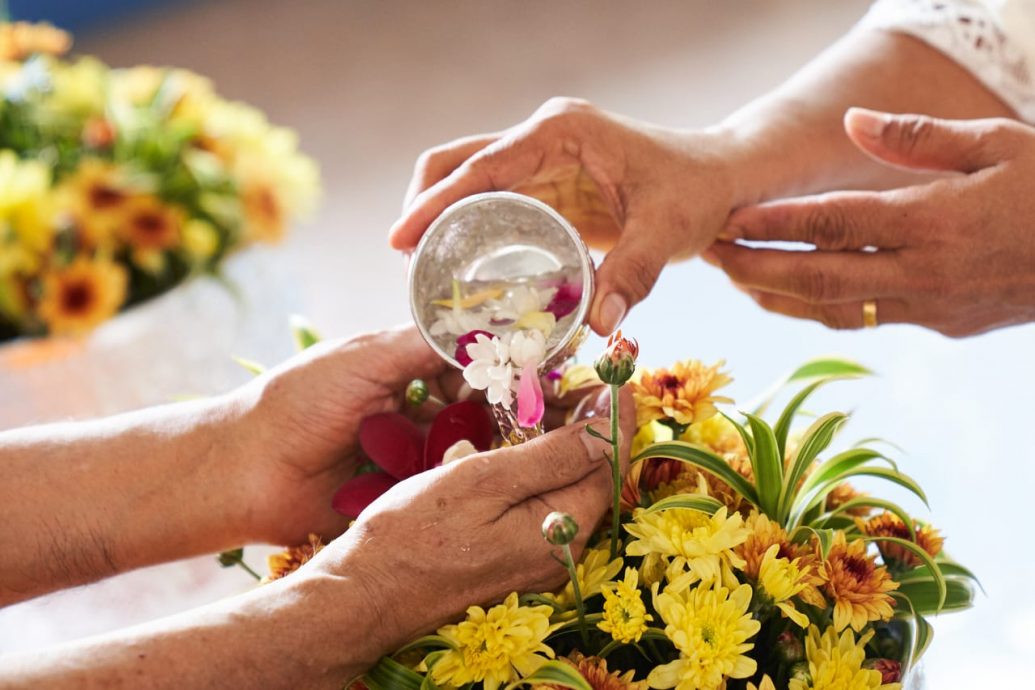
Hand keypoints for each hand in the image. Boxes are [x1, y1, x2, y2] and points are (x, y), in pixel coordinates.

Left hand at [231, 326, 602, 546]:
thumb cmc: (298, 401)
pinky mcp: (405, 493)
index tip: (547, 368)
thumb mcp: (366, 356)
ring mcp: (413, 453)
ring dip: (503, 443)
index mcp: (405, 368)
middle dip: (516, 407)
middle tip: (561, 412)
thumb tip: (485, 324)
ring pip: (471, 446)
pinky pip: (448, 484)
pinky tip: (507, 475)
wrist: (243, 470)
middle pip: (480, 406)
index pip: (471, 362)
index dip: (508, 365)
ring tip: (546, 443)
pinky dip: (475, 478)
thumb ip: (424, 341)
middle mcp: (416, 408)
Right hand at [307, 385, 634, 654]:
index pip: (609, 465)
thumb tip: (609, 431)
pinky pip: (542, 505)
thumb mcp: (483, 482)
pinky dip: (539, 469)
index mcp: (561, 531)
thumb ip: (551, 458)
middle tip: (576, 379)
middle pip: (593, 477)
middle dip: (591, 427)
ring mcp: (536, 558)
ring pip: (566, 489)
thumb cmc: (413, 535)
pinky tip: (518, 443)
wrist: (364, 593)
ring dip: (564, 445)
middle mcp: (560, 551)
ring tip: (547, 400)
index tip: (615, 377)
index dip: (615, 418)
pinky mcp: (512, 557)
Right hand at [389, 97, 739, 334]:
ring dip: (440, 219)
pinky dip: (468, 230)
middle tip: (407, 264)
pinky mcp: (547, 184)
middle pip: (456, 163)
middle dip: (423, 207)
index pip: (480, 166)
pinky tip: (461, 270)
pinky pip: (492, 202)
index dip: (434, 203)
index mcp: (560, 131)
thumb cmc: (697, 190)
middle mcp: (542, 137)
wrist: (722, 177)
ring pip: (467, 180)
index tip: (399, 239)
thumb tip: (600, 326)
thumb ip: (634, 273)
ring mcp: (541, 158)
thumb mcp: (668, 230)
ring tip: (423, 273)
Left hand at [705, 108, 1034, 336]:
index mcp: (935, 219)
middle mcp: (925, 271)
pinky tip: (794, 297)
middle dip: (756, 268)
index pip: (835, 224)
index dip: (776, 224)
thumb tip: (852, 124)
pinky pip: (868, 319)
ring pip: (836, 309)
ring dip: (779, 296)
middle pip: (819, 277)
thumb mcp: (1000, 142)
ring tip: (737, 277)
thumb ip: (920, 137)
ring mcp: (932, 305)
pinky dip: (823, 310)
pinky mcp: (942, 325)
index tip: (729, 219)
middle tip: (708, 255)